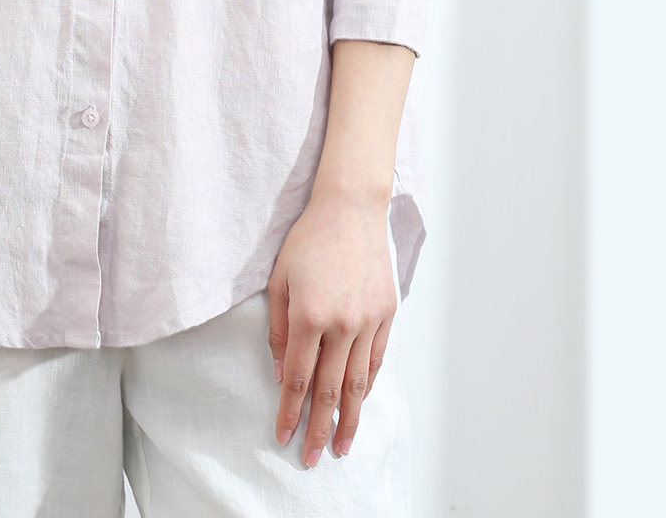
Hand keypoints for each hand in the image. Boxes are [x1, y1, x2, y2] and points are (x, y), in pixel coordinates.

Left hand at [265, 191, 396, 466]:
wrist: (350, 209)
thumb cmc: (309, 239)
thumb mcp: (279, 279)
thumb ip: (277, 328)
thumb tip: (281, 371)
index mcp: (309, 315)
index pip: (298, 378)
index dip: (290, 411)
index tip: (283, 435)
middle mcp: (341, 323)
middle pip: (329, 390)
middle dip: (319, 428)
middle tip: (312, 457)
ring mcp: (368, 319)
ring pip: (358, 382)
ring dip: (349, 417)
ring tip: (342, 445)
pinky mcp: (387, 312)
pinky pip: (376, 358)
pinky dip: (367, 384)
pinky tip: (359, 401)